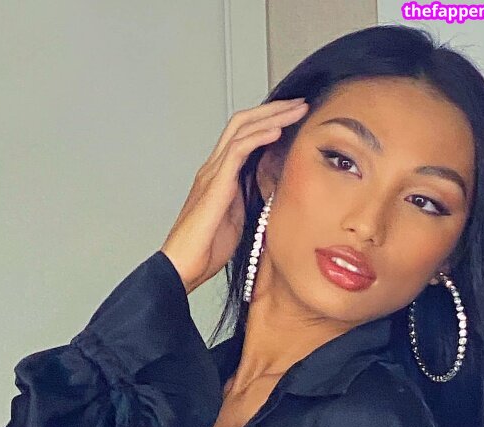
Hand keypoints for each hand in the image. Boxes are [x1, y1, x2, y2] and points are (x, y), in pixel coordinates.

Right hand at [160, 98, 308, 293]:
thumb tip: (275, 188)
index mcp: (219, 176)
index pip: (244, 136)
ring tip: (296, 110)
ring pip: (241, 130)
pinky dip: (259, 137)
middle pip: (242, 123)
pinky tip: (277, 130)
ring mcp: (212, 173)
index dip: (268, 122)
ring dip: (272, 116)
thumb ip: (252, 198)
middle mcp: (214, 168)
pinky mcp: (215, 184)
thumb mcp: (239, 219)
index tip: (294, 118)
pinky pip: (238, 151)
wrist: (183, 265)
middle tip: (300, 104)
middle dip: (273, 110)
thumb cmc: (206, 249)